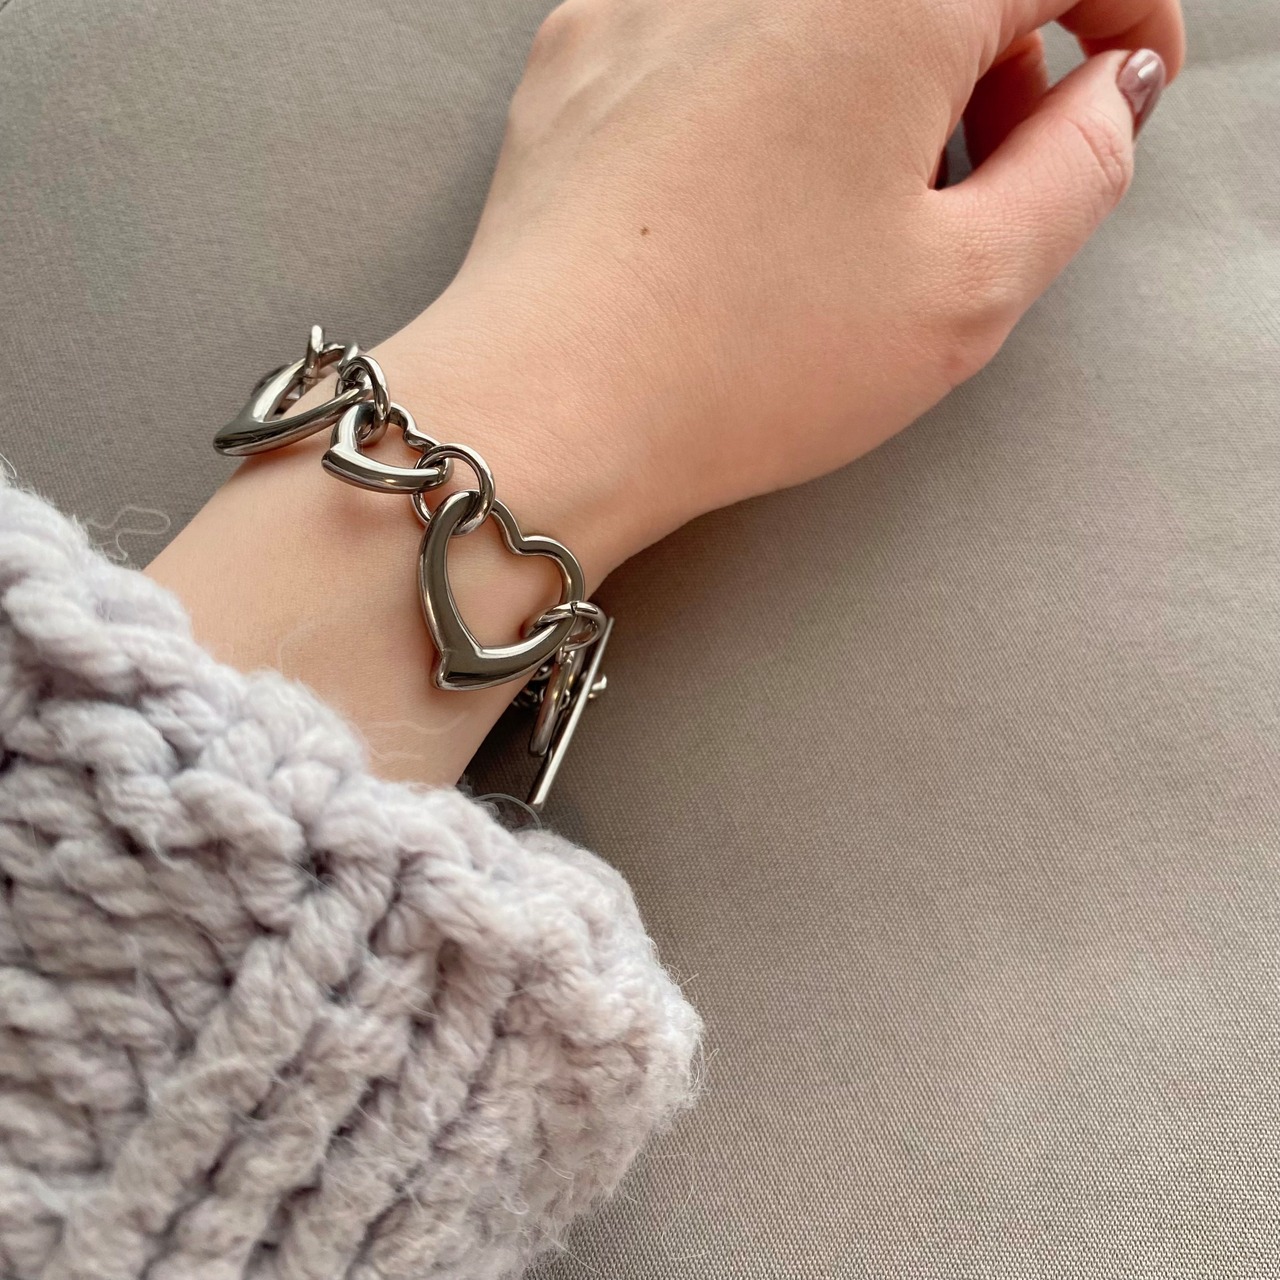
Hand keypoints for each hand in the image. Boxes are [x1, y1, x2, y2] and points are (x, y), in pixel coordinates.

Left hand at [405, 0, 1181, 568]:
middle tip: (988, 175)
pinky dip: (774, 84)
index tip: (1113, 91)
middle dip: (995, 56)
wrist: (544, 406)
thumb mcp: (968, 289)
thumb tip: (1105, 95)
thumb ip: (1079, 170)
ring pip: (828, 4)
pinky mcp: (587, 44)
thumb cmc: (742, 363)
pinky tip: (754, 194)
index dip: (1116, 16)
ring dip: (883, 75)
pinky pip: (722, 29)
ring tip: (863, 204)